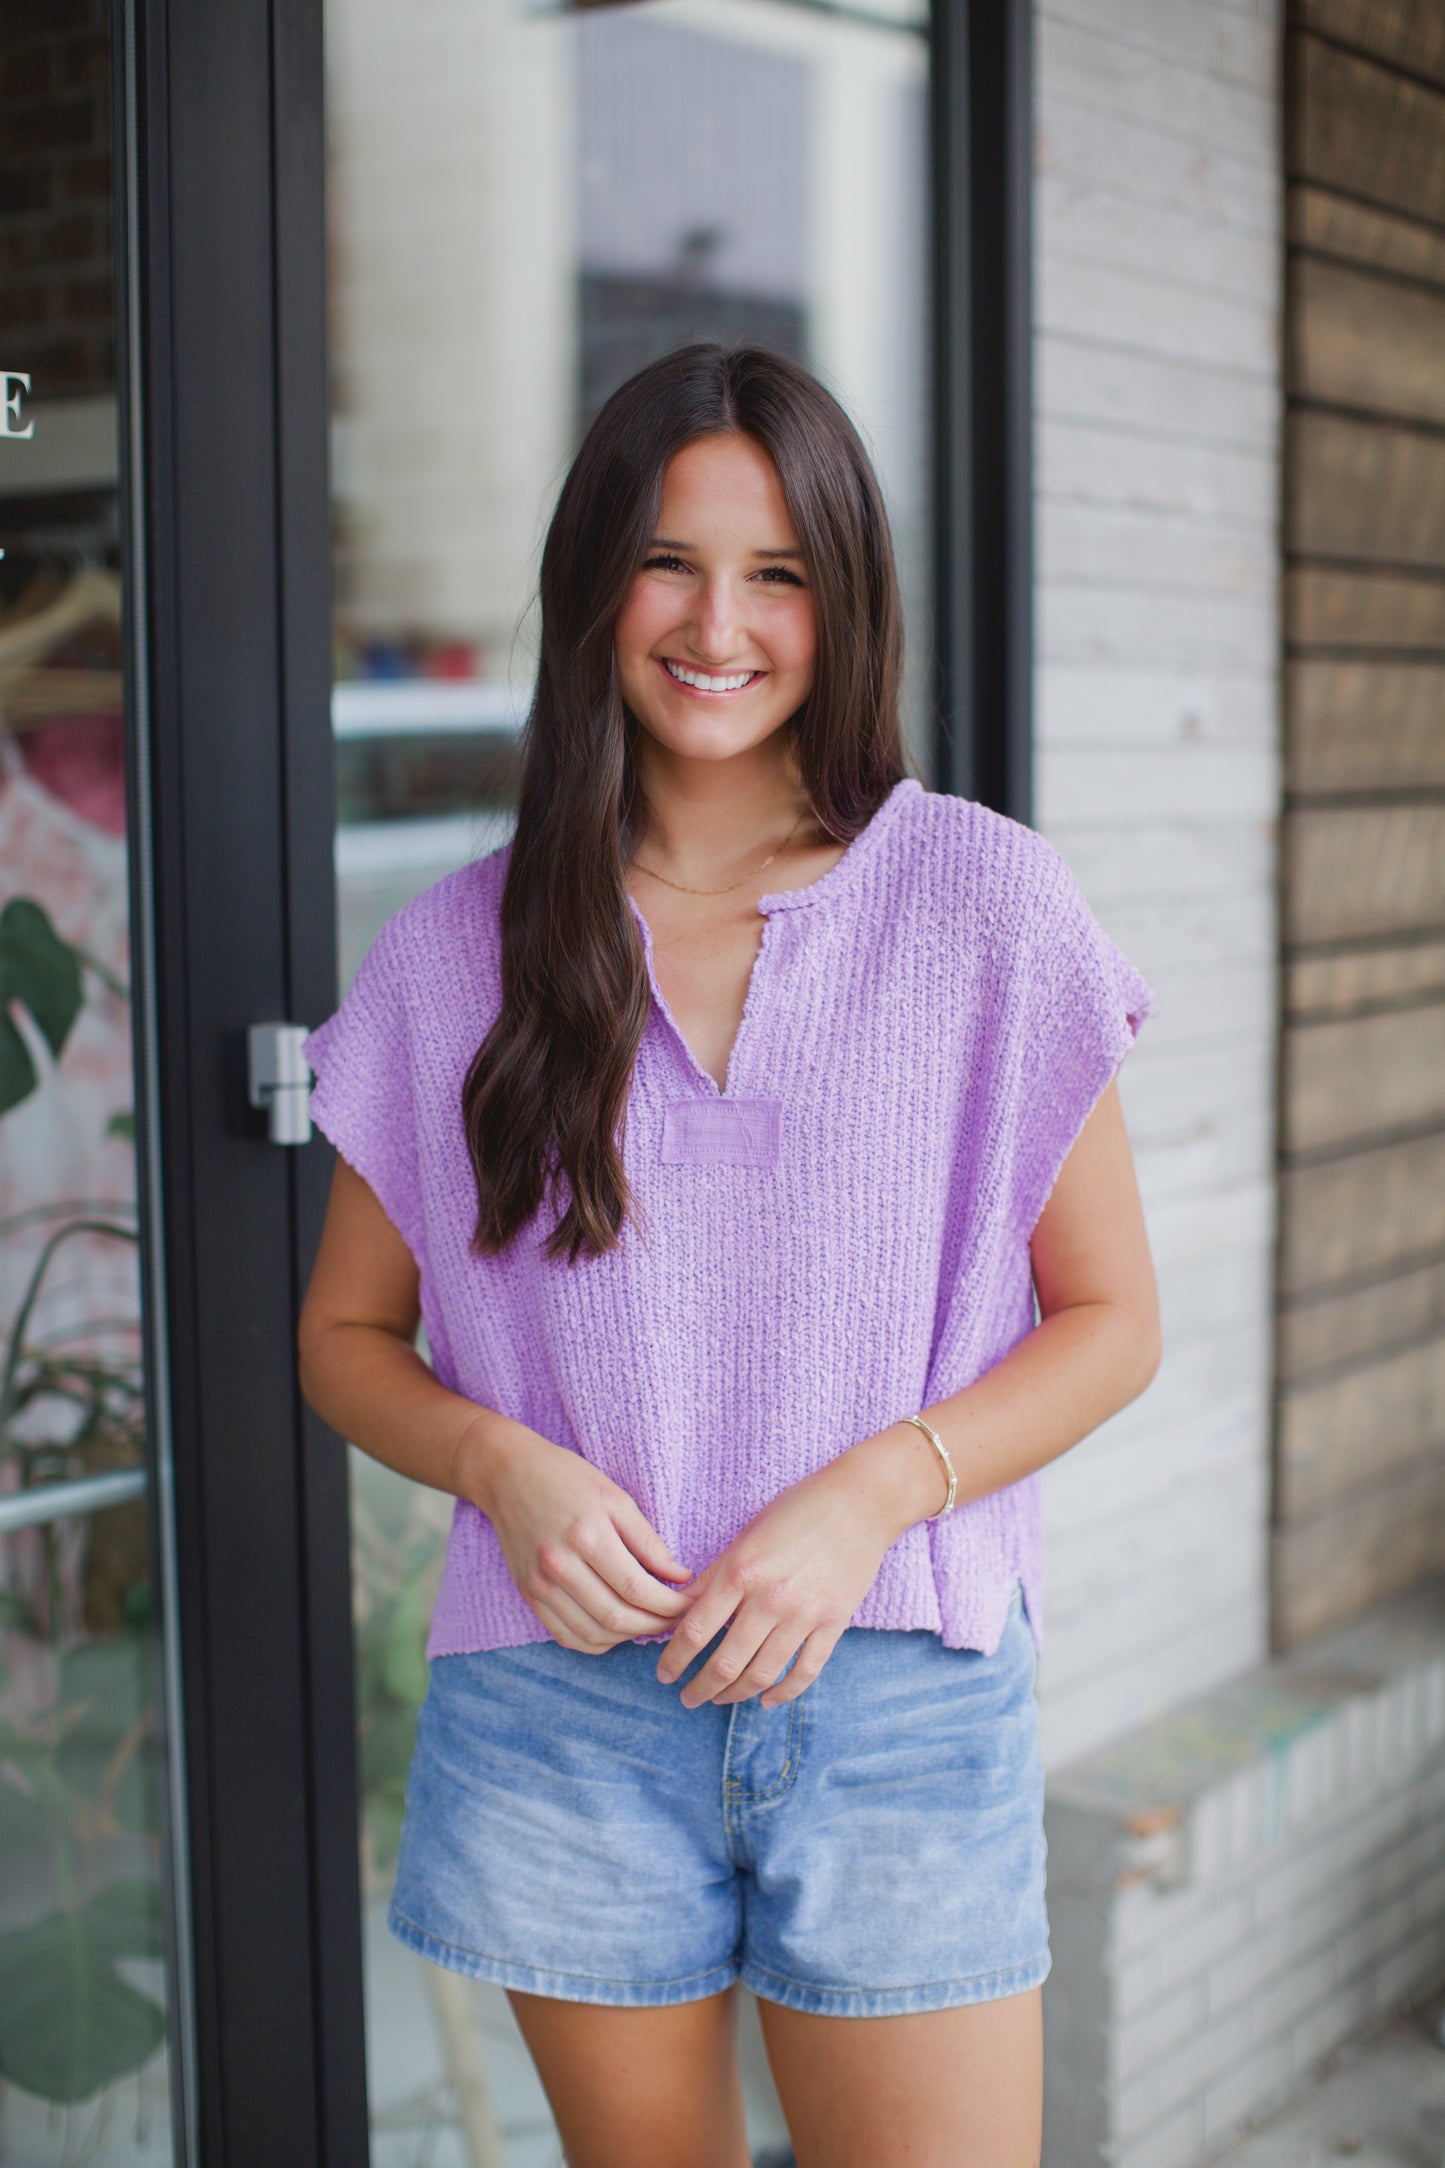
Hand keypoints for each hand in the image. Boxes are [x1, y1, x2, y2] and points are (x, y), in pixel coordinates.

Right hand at [468, 1422, 691, 1653]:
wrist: (507, 1475)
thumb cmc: (567, 1478)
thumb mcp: (615, 1498)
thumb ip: (648, 1541)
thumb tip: (680, 1577)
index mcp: (586, 1536)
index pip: (637, 1589)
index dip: (670, 1605)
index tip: (691, 1604)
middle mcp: (559, 1566)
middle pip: (617, 1618)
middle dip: (656, 1625)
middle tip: (678, 1619)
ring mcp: (539, 1585)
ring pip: (593, 1634)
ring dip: (629, 1637)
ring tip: (651, 1622)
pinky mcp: (529, 1594)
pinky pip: (567, 1636)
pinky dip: (598, 1642)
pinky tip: (617, 1629)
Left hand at [656, 1424, 943, 1709]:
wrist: (861, 1502)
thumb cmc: (798, 1510)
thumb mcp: (747, 1534)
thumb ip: (715, 1575)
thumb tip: (681, 1607)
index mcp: (741, 1571)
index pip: (695, 1630)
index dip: (674, 1659)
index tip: (664, 1673)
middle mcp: (770, 1598)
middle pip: (725, 1662)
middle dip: (700, 1688)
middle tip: (687, 1698)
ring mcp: (805, 1615)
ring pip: (762, 1674)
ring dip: (735, 1695)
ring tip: (719, 1699)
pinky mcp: (834, 1624)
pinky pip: (805, 1672)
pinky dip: (783, 1693)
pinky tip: (766, 1699)